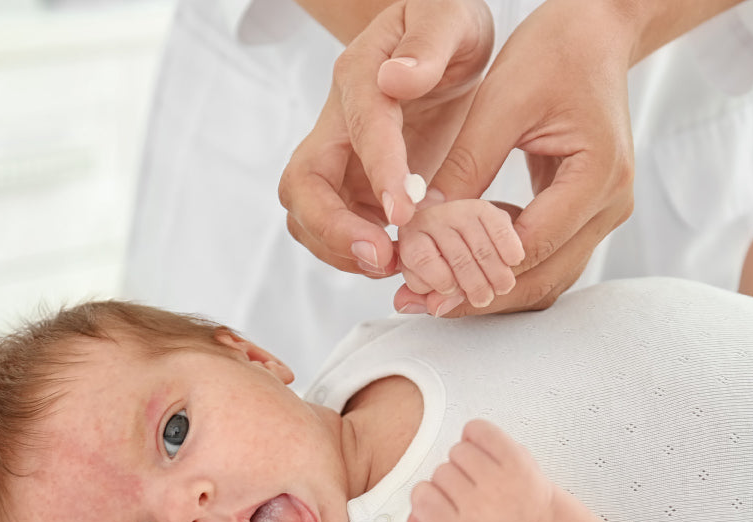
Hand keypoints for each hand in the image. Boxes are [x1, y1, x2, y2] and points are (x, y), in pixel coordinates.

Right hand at [278, 0, 493, 276]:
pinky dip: (360, 255)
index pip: (359, 128)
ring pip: (311, 218)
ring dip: (342, 251)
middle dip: (333, 229)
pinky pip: (340, 232)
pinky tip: (401, 262)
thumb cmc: (444, 25)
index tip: (402, 210)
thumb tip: (397, 79)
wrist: (438, 44)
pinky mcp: (355, 189)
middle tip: (382, 256)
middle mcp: (336, 124)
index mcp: (359, 76)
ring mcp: (341, 162)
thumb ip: (428, 43)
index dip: (377, 171)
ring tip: (394, 265)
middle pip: (303, 187)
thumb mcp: (449, 17)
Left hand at [393, 0, 636, 316]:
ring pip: (546, 276)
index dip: (475, 273)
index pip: (532, 247)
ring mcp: (602, 212)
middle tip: (423, 305)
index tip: (426, 286)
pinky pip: (546, 255)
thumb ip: (466, 166)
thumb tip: (423, 222)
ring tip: (434, 294)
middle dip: (480, 295)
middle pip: (543, 277)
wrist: (595, 33)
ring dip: (491, 288)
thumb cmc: (553, 52)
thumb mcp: (499, 102)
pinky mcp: (586, 211)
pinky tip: (460, 260)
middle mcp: (610, 204)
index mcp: (597, 175)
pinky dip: (504, 264)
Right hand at [406, 419, 555, 521]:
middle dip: (450, 479)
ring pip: (457, 450)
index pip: (421, 497)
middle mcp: (481, 505)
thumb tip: (411, 518)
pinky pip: (479, 430)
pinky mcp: (516, 458)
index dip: (427, 494)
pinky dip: (476, 433)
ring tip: (479, 473)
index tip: (441, 499)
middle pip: (439, 471)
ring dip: (464, 458)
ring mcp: (500, 480)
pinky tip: (484, 450)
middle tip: (467, 491)